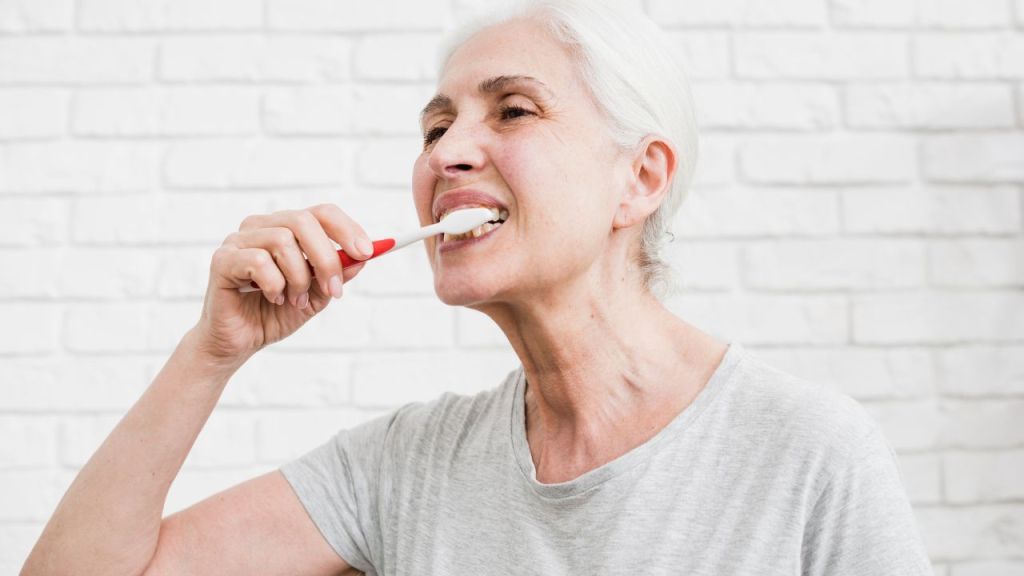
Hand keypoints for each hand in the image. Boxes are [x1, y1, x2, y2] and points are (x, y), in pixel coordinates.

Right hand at [192, 203, 372, 364]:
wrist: (238, 343)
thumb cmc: (274, 314)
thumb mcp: (316, 296)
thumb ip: (336, 276)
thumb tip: (361, 259)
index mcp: (286, 229)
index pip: (321, 213)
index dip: (347, 229)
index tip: (368, 252)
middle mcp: (261, 227)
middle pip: (303, 221)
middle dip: (326, 257)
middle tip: (334, 289)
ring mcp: (239, 241)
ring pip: (282, 241)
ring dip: (298, 278)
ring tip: (295, 300)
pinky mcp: (222, 260)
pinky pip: (258, 261)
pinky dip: (275, 284)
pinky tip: (273, 299)